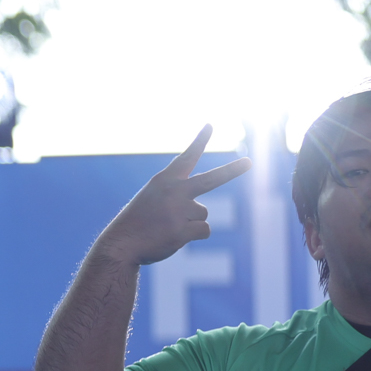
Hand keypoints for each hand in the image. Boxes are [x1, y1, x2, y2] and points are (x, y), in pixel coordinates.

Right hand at [94, 126, 250, 266]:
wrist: (121, 245)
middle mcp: (174, 192)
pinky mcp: (183, 230)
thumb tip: (203, 215)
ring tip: (168, 227)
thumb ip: (178, 199)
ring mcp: (179, 211)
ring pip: (202, 213)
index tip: (210, 125)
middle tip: (249, 163)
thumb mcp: (152, 200)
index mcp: (164, 180)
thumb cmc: (137, 223)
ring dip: (191, 221)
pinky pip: (203, 230)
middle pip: (211, 179)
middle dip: (232, 171)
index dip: (200, 141)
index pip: (186, 157)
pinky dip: (192, 235)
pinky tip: (173, 237)